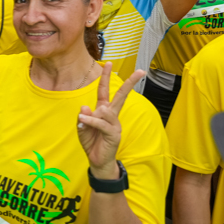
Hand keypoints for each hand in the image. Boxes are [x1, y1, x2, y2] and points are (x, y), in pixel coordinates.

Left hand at [77, 63, 143, 177]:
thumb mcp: (82, 127)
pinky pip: (101, 123)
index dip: (106, 77)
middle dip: (130, 83)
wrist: (97, 160)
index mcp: (104, 110)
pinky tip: (83, 120)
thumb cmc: (91, 141)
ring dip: (92, 115)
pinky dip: (91, 121)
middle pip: (121, 96)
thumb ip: (83, 116)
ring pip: (106, 111)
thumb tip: (85, 106)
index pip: (105, 90)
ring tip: (83, 119)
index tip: (109, 63)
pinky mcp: (114, 134)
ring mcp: (114, 124)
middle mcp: (111, 114)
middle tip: (140, 71)